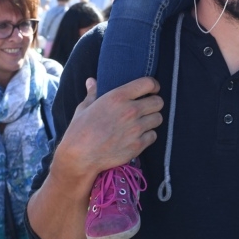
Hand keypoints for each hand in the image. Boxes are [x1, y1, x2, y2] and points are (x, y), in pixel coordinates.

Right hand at [50, 76, 163, 193]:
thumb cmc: (80, 130)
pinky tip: (139, 136)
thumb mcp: (84, 107)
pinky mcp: (138, 145)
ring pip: (158, 118)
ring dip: (152, 119)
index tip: (152, 89)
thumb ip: (93, 92)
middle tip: (147, 107)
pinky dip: (148, 135)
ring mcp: (136, 128)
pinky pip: (153, 136)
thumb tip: (91, 80)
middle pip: (158, 102)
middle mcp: (130, 111)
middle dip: (154, 103)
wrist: (80, 157)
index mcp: (118, 97)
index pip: (148, 83)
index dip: (153, 85)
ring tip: (144, 122)